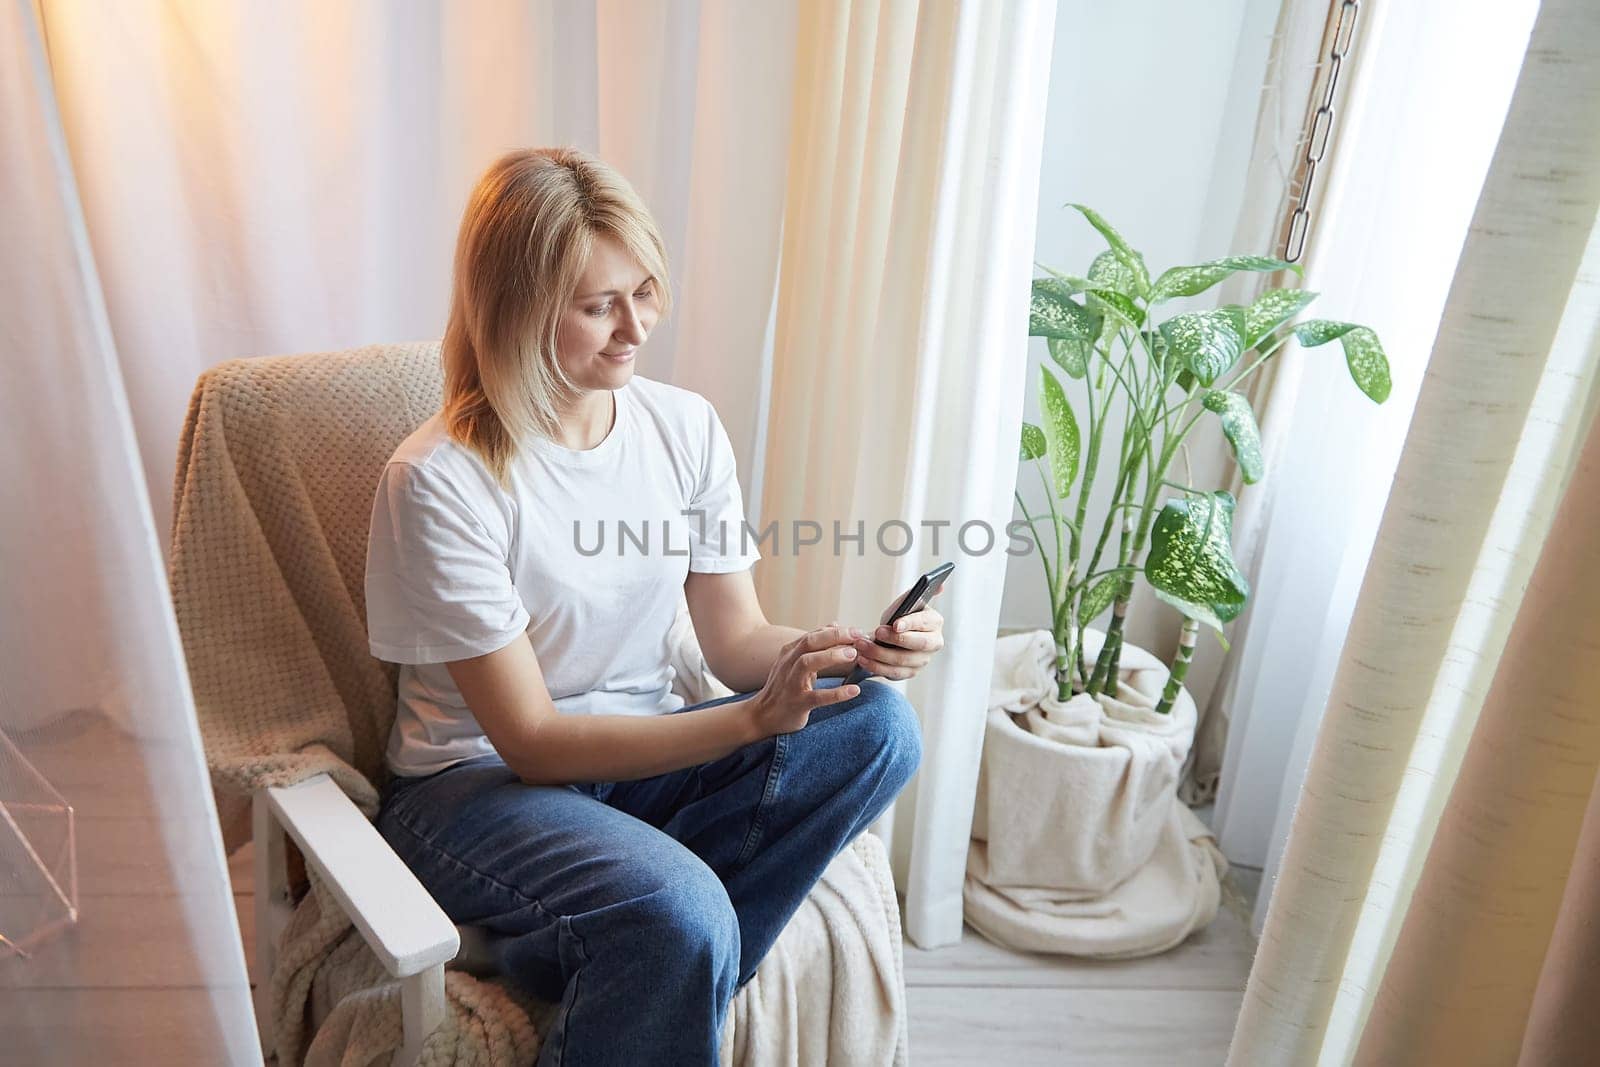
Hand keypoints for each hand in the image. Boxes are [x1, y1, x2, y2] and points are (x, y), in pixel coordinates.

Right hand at [749, 624, 865, 736]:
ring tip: (853, 655)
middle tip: (857, 637)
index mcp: (789, 653)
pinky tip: (854, 690)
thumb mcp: (795, 662)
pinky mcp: (797, 703)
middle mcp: (788, 664)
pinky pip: (817, 697)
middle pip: (809, 642)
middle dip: (834, 636)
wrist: (762, 715)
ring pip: (808, 663)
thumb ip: (815, 645)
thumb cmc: (783, 687)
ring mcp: (791, 683)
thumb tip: (834, 624)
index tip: (856, 631)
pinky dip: (837, 694)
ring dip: (831, 656)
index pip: (813, 635)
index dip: (835, 631)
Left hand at [850, 585, 945, 681]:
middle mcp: (934, 642)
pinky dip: (876, 667)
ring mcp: (923, 660)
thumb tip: (940, 586)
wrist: (891, 636)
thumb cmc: (899, 617)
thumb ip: (915, 594)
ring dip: (879, 654)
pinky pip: (894, 673)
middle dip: (895, 640)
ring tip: (861, 646)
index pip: (924, 623)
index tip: (895, 624)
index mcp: (934, 622)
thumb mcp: (905, 603)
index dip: (910, 624)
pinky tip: (863, 659)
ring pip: (902, 661)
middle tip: (876, 633)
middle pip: (917, 645)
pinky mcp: (911, 672)